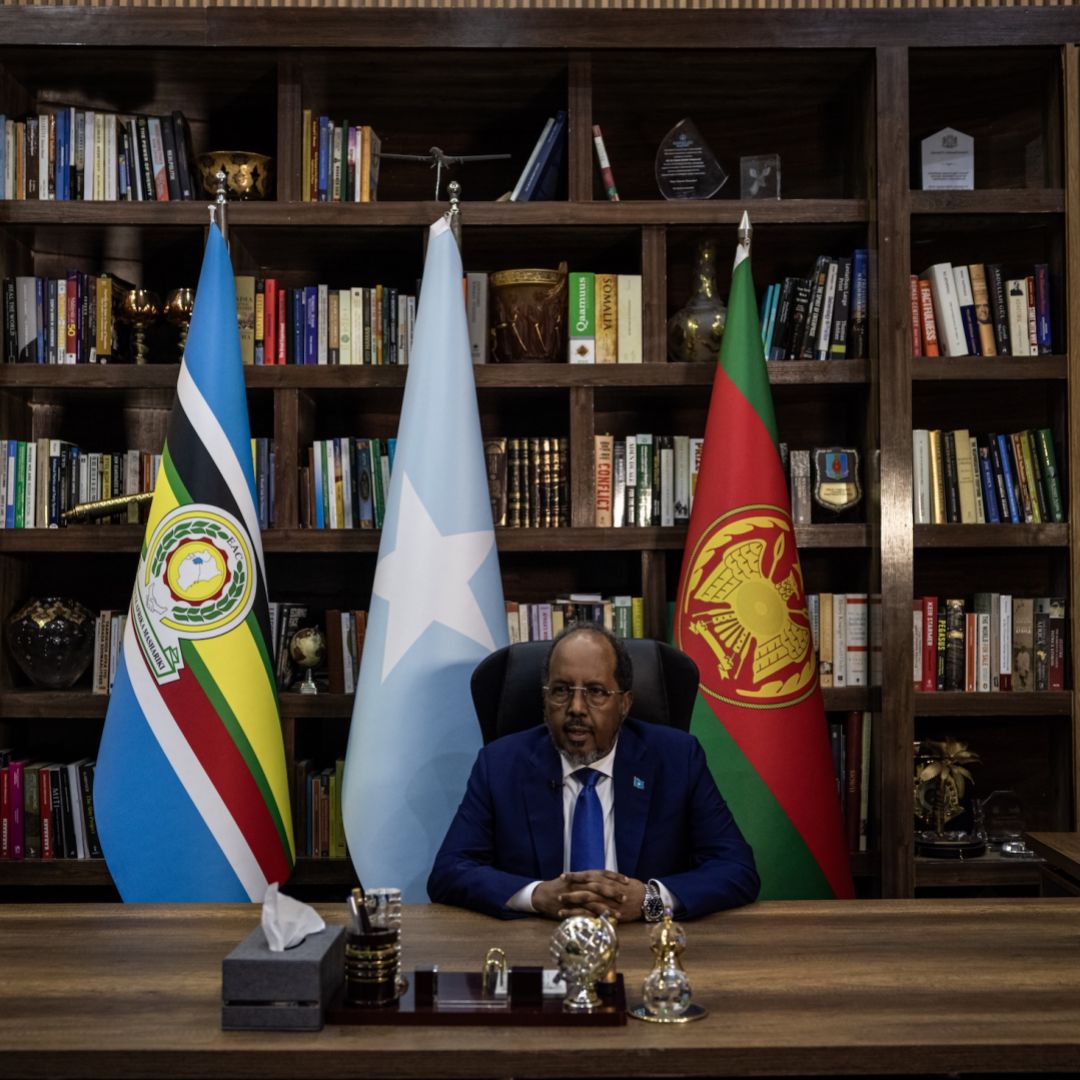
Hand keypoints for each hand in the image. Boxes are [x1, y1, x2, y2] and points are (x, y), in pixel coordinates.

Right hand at [532, 872, 646, 920]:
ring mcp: (573, 895)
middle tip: (625, 897)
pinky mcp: (569, 908)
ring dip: (606, 907)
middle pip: (598, 886)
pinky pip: (583, 912)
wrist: (541, 894)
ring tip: (619, 914)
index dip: (614, 876)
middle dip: (613, 892)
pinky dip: (593, 916)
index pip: (601, 873)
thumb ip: (589, 880)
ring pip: (593, 900)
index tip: (627, 880)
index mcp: (582, 876)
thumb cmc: (561, 887)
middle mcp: (578, 883)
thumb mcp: (575, 879)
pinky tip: (603, 921)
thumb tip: (607, 881)